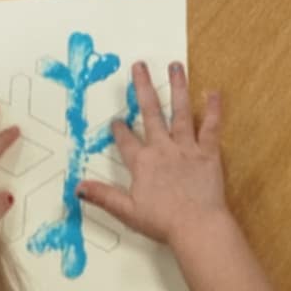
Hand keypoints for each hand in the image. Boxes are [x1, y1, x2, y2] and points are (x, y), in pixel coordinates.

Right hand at [77, 61, 228, 250]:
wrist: (197, 226)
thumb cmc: (162, 221)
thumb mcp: (127, 211)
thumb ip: (103, 196)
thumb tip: (77, 187)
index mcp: (143, 162)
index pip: (126, 141)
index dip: (119, 130)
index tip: (116, 119)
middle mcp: (163, 148)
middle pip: (151, 113)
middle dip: (143, 88)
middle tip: (139, 65)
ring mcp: (186, 147)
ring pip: (181, 112)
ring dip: (177, 87)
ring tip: (175, 65)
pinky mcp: (208, 153)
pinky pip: (211, 127)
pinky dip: (213, 109)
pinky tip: (214, 92)